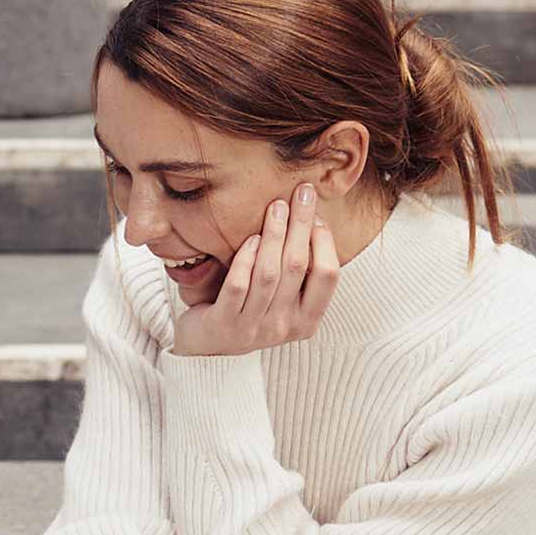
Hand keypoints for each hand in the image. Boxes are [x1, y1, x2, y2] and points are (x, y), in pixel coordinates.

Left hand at [172, 183, 339, 360]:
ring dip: (274, 234)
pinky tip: (250, 238)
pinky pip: (238, 285)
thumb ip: (299, 272)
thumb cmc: (251, 308)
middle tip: (302, 191)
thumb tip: (314, 218)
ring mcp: (252, 329)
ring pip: (268, 274)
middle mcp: (282, 328)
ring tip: (276, 207)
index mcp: (306, 322)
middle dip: (300, 224)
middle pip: (296, 266)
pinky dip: (245, 258)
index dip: (325, 241)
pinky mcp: (223, 324)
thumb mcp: (283, 297)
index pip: (328, 276)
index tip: (316, 214)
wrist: (208, 342)